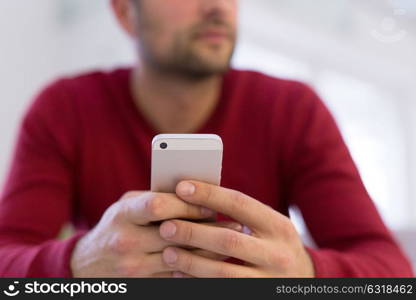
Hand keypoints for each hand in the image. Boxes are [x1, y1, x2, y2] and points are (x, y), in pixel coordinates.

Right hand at [70, 191, 241, 276]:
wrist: (88, 267)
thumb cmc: (115, 227)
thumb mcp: (126, 206)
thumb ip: (154, 197)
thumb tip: (194, 193)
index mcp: (123, 215)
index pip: (158, 205)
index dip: (187, 204)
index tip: (210, 205)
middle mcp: (126, 242)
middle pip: (175, 233)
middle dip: (207, 228)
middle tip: (233, 224)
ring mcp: (134, 267)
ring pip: (182, 258)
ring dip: (209, 250)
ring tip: (230, 242)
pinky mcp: (143, 284)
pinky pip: (177, 276)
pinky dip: (197, 267)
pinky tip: (213, 260)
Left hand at [159, 181, 314, 277]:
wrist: (303, 281)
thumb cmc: (275, 245)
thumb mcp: (270, 226)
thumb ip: (244, 213)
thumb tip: (198, 195)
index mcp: (279, 226)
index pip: (240, 204)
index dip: (209, 194)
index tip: (181, 188)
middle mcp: (277, 253)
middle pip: (228, 240)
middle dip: (194, 232)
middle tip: (166, 226)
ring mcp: (268, 280)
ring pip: (223, 272)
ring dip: (191, 261)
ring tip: (168, 252)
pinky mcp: (255, 295)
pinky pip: (221, 289)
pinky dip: (197, 281)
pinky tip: (180, 273)